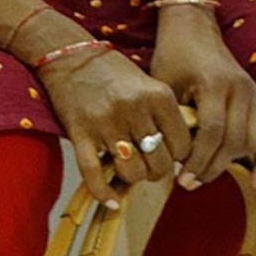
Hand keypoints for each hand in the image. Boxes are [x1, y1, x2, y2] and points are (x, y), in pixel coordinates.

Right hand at [36, 43, 194, 205]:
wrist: (71, 54)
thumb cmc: (113, 71)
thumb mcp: (149, 84)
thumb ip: (164, 115)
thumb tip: (180, 155)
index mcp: (158, 95)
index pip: (183, 145)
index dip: (180, 158)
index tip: (171, 156)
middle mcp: (135, 108)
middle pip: (159, 164)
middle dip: (156, 172)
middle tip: (149, 165)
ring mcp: (106, 122)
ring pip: (131, 172)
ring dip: (133, 179)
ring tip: (130, 170)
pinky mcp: (80, 133)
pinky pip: (94, 174)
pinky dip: (104, 193)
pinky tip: (112, 201)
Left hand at [149, 13, 255, 190]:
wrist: (193, 27)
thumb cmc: (173, 54)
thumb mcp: (165, 84)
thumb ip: (172, 119)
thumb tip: (170, 159)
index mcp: (216, 83)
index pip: (212, 131)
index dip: (198, 159)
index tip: (182, 178)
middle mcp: (240, 88)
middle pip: (233, 140)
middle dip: (211, 167)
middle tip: (189, 183)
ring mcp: (253, 93)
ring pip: (251, 140)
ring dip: (230, 164)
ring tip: (205, 177)